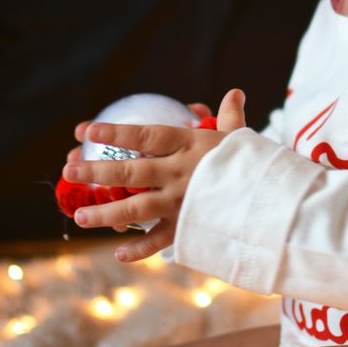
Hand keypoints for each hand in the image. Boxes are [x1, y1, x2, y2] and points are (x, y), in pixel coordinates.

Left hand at [61, 91, 245, 261]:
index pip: (146, 135)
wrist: (278, 201)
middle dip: (97, 170)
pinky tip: (118, 254)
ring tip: (79, 217)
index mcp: (190, 146)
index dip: (115, 132)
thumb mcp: (242, 138)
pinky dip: (139, 250)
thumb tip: (234, 92)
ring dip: (105, 212)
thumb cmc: (257, 165)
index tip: (86, 130)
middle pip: (130, 170)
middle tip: (69, 169)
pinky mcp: (190, 227)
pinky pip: (160, 241)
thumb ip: (230, 118)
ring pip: (136, 207)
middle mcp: (180, 173)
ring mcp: (182, 202)